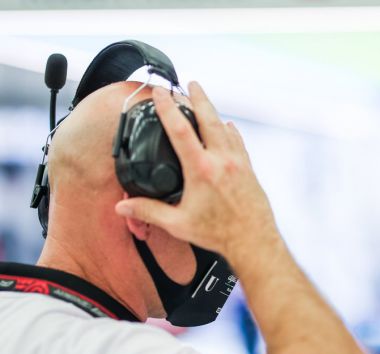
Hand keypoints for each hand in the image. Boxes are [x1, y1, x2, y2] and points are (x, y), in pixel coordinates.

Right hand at [115, 82, 277, 260]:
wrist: (254, 241)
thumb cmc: (220, 234)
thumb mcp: (179, 224)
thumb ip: (149, 212)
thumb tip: (123, 206)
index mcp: (202, 170)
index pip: (181, 129)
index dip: (168, 107)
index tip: (161, 92)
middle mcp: (222, 161)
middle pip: (209, 119)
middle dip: (198, 98)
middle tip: (190, 83)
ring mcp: (238, 163)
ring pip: (225, 129)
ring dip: (214, 112)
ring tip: (205, 100)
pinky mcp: (248, 170)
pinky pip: (238, 143)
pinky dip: (230, 132)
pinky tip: (228, 128)